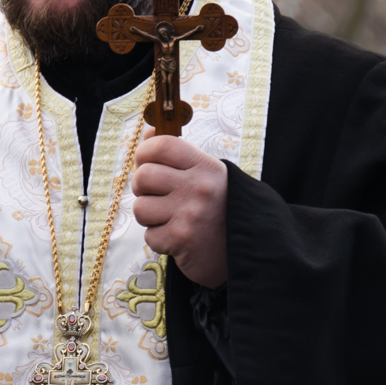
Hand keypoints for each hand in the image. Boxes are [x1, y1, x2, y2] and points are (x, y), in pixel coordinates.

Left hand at [130, 134, 228, 287]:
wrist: (245, 252)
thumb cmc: (220, 210)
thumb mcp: (208, 175)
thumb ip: (179, 154)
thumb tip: (149, 132)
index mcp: (206, 167)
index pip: (162, 145)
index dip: (145, 152)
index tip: (145, 161)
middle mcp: (199, 188)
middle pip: (144, 176)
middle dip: (142, 188)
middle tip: (156, 195)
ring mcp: (190, 214)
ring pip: (140, 207)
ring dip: (150, 216)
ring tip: (169, 218)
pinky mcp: (181, 239)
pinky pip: (149, 235)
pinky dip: (159, 238)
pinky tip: (177, 237)